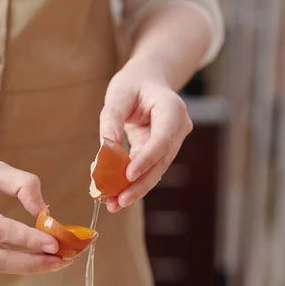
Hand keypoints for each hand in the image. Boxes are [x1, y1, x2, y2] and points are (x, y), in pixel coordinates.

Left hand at [100, 57, 192, 211]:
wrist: (147, 81)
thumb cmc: (132, 85)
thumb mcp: (117, 95)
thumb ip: (112, 119)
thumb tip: (106, 147)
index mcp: (172, 108)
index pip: (163, 139)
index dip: (147, 159)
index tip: (128, 175)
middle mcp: (178, 127)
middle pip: (162, 161)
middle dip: (140, 184)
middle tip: (120, 201)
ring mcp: (173, 141)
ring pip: (156, 170)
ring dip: (135, 188)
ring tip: (114, 204)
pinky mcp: (161, 152)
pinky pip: (149, 169)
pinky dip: (133, 182)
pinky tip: (116, 196)